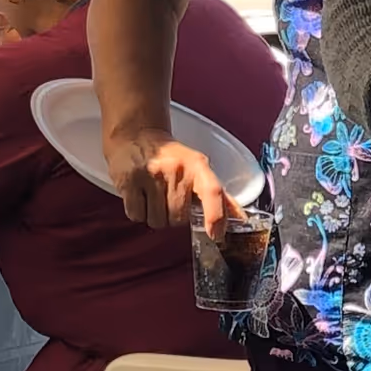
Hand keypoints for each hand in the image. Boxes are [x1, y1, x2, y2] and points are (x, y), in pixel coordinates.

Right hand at [105, 130, 228, 233]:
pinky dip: (138, 212)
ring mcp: (151, 174)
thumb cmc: (171, 158)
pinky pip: (137, 215)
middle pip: (179, 218)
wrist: (137, 136)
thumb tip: (241, 218)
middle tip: (169, 200)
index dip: (216, 216)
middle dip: (174, 217)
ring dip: (156, 216)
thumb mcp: (198, 168)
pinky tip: (140, 196)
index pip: (212, 191)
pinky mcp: (128, 180)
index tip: (216, 235)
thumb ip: (218, 195)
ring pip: (157, 220)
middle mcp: (176, 169)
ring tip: (154, 197)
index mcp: (198, 165)